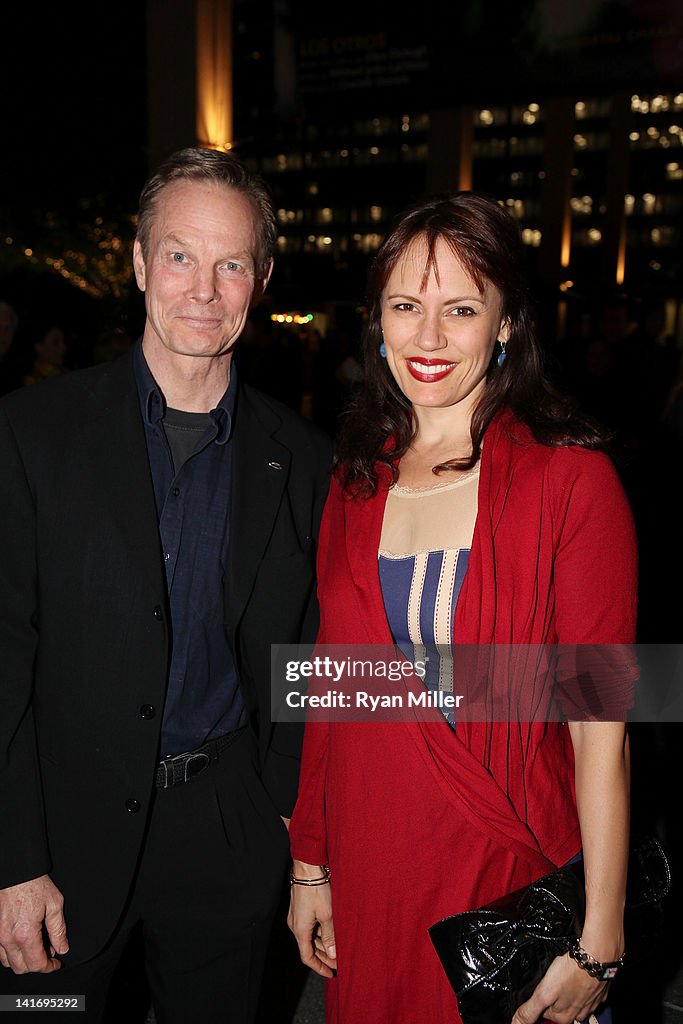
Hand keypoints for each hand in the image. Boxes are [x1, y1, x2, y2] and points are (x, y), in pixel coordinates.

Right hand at [0, 875, 67, 973]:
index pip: (36, 964)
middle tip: (48, 954)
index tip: (56, 964)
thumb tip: (62, 948)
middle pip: (21, 968)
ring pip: (7, 962)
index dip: (49, 967)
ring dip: (22, 961)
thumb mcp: (54, 904)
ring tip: (35, 948)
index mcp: (25, 934)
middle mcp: (8, 938)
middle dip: (36, 966)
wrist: (16, 871)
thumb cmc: (33, 884)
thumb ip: (58, 930)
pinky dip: (10, 953)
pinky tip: (21, 943)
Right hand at [287, 863, 335, 977]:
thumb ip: (330, 936)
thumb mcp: (327, 915)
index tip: (331, 973)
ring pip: (310, 937)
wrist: (307, 868)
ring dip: (323, 945)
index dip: (319, 967)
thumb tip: (332, 954)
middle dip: (324, 957)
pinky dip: (319, 934)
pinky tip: (331, 934)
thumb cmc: (316, 890)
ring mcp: (296, 917)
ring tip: (337, 950)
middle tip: (338, 964)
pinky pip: (309, 928)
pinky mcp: (299, 909)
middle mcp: (295, 926)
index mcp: (300, 930)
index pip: (307, 957)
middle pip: (309, 948)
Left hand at [511, 952, 608, 1023]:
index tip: (540, 990)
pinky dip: (581, 985)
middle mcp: (578, 1013)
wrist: (597, 956)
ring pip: (573, 1001)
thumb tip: (516, 1023)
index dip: (538, 1001)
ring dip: (567, 991)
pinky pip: (587, 992)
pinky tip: (577, 974)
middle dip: (553, 997)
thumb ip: (530, 1010)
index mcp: (563, 1017)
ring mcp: (590, 1002)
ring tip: (563, 976)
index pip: (544, 1015)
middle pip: (559, 1008)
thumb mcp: (544, 992)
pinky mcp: (598, 991)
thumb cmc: (571, 972)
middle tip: (551, 980)